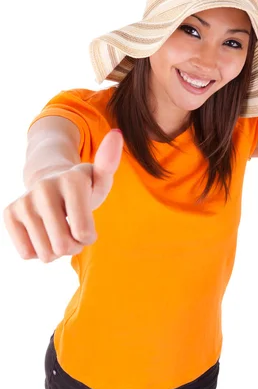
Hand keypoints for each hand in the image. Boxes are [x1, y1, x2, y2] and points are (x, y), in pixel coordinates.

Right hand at [3, 129, 123, 262]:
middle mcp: (44, 187)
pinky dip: (37, 250)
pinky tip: (42, 231)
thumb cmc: (83, 188)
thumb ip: (109, 164)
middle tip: (72, 230)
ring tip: (58, 230)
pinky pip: (27, 253)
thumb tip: (116, 134)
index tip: (87, 225)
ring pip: (46, 253)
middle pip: (64, 246)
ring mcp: (24, 200)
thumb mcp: (99, 180)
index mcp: (71, 180)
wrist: (50, 182)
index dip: (88, 237)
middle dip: (73, 246)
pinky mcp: (9, 213)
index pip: (83, 234)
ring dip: (56, 251)